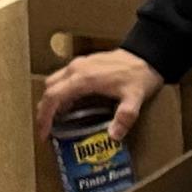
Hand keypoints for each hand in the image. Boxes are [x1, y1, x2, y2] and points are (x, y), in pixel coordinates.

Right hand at [38, 46, 165, 135]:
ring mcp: (79, 64)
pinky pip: (64, 78)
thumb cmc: (140, 75)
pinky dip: (60, 93)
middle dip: (44, 111)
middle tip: (47, 130)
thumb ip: (124, 117)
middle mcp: (76, 69)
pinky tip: (70, 107)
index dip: (44, 117)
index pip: (53, 97)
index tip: (43, 134)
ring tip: (56, 121)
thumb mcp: (135, 98)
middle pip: (49, 89)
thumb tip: (113, 136)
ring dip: (51, 101)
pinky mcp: (85, 64)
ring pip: (54, 82)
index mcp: (83, 78)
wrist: (148, 54)